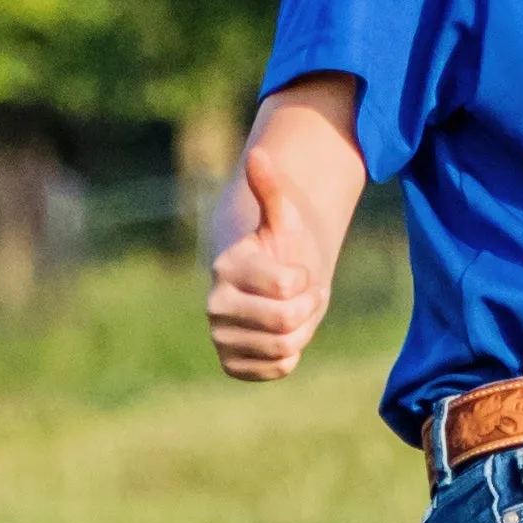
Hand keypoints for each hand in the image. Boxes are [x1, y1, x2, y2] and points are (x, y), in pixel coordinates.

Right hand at [207, 147, 330, 379]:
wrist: (272, 283)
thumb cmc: (281, 247)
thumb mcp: (283, 217)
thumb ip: (270, 188)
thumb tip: (259, 153)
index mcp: (226, 267)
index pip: (288, 286)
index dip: (305, 279)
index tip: (296, 270)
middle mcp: (215, 305)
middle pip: (287, 321)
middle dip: (307, 306)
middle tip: (300, 294)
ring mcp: (220, 337)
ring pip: (285, 348)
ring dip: (301, 331)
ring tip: (291, 313)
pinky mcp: (230, 364)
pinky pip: (277, 369)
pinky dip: (290, 355)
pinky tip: (281, 334)